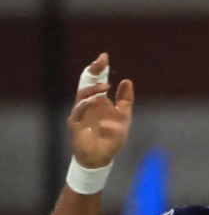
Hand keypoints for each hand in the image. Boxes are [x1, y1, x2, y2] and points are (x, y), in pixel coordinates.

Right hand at [68, 53, 134, 167]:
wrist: (102, 157)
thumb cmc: (111, 137)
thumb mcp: (123, 116)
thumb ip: (125, 99)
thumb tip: (127, 80)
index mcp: (98, 100)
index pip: (96, 80)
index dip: (100, 68)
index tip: (104, 57)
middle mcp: (87, 103)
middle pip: (86, 82)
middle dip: (93, 70)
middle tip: (101, 60)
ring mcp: (80, 113)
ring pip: (81, 94)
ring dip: (93, 88)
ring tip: (105, 86)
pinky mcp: (75, 124)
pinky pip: (78, 111)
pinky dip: (86, 104)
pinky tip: (96, 100)